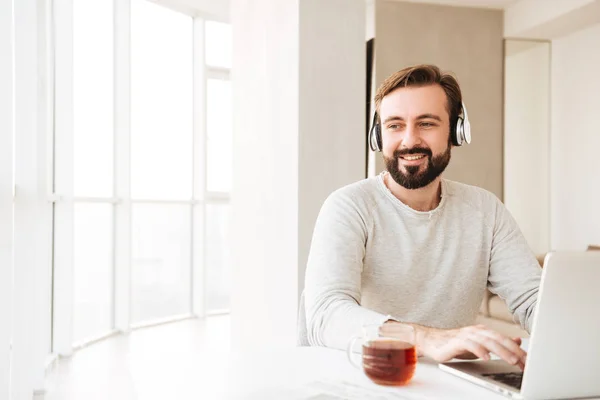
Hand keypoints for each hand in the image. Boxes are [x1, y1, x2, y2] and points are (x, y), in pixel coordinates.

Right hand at [381, 323, 526, 369]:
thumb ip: (497, 343)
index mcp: (484, 331)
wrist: (431, 341)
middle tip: (524, 362)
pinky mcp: (456, 341)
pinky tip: (486, 357)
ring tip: (511, 360)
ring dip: (501, 351)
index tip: (529, 362)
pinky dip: (479, 350)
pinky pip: (470, 345)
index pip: (505, 340)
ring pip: (488, 341)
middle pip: (499, 339)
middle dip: (513, 351)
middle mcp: (477, 330)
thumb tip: (517, 341)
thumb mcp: (480, 345)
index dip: (518, 351)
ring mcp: (466, 334)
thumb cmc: (455, 344)